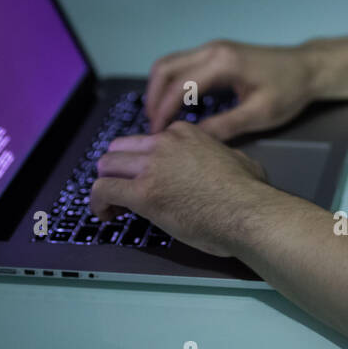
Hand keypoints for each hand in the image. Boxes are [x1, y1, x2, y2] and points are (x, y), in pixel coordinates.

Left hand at [90, 121, 267, 257]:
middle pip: (120, 148)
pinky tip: (106, 215)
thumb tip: (228, 162)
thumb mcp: (240, 160)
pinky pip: (102, 190)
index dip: (143, 163)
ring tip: (114, 206)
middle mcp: (164, 144)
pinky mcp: (142, 193)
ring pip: (106, 165)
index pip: (147, 141)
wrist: (248, 213)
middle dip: (117, 170)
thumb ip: (223, 156)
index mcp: (185, 134)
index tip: (148, 180)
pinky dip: (98, 203)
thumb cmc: (249, 194)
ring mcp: (152, 167)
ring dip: (105, 184)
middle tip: (124, 191)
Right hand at [144, 39, 315, 140]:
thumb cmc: (290, 90)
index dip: (162, 112)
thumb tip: (191, 141)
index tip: (156, 136)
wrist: (308, 68)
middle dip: (153, 98)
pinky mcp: (215, 53)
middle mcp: (212, 50)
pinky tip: (175, 106)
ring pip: (169, 63)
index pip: (178, 86)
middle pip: (164, 68)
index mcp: (222, 63)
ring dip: (159, 89)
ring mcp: (212, 48)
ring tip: (160, 119)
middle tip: (153, 128)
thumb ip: (224, 127)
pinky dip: (171, 83)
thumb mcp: (260, 115)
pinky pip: (182, 64)